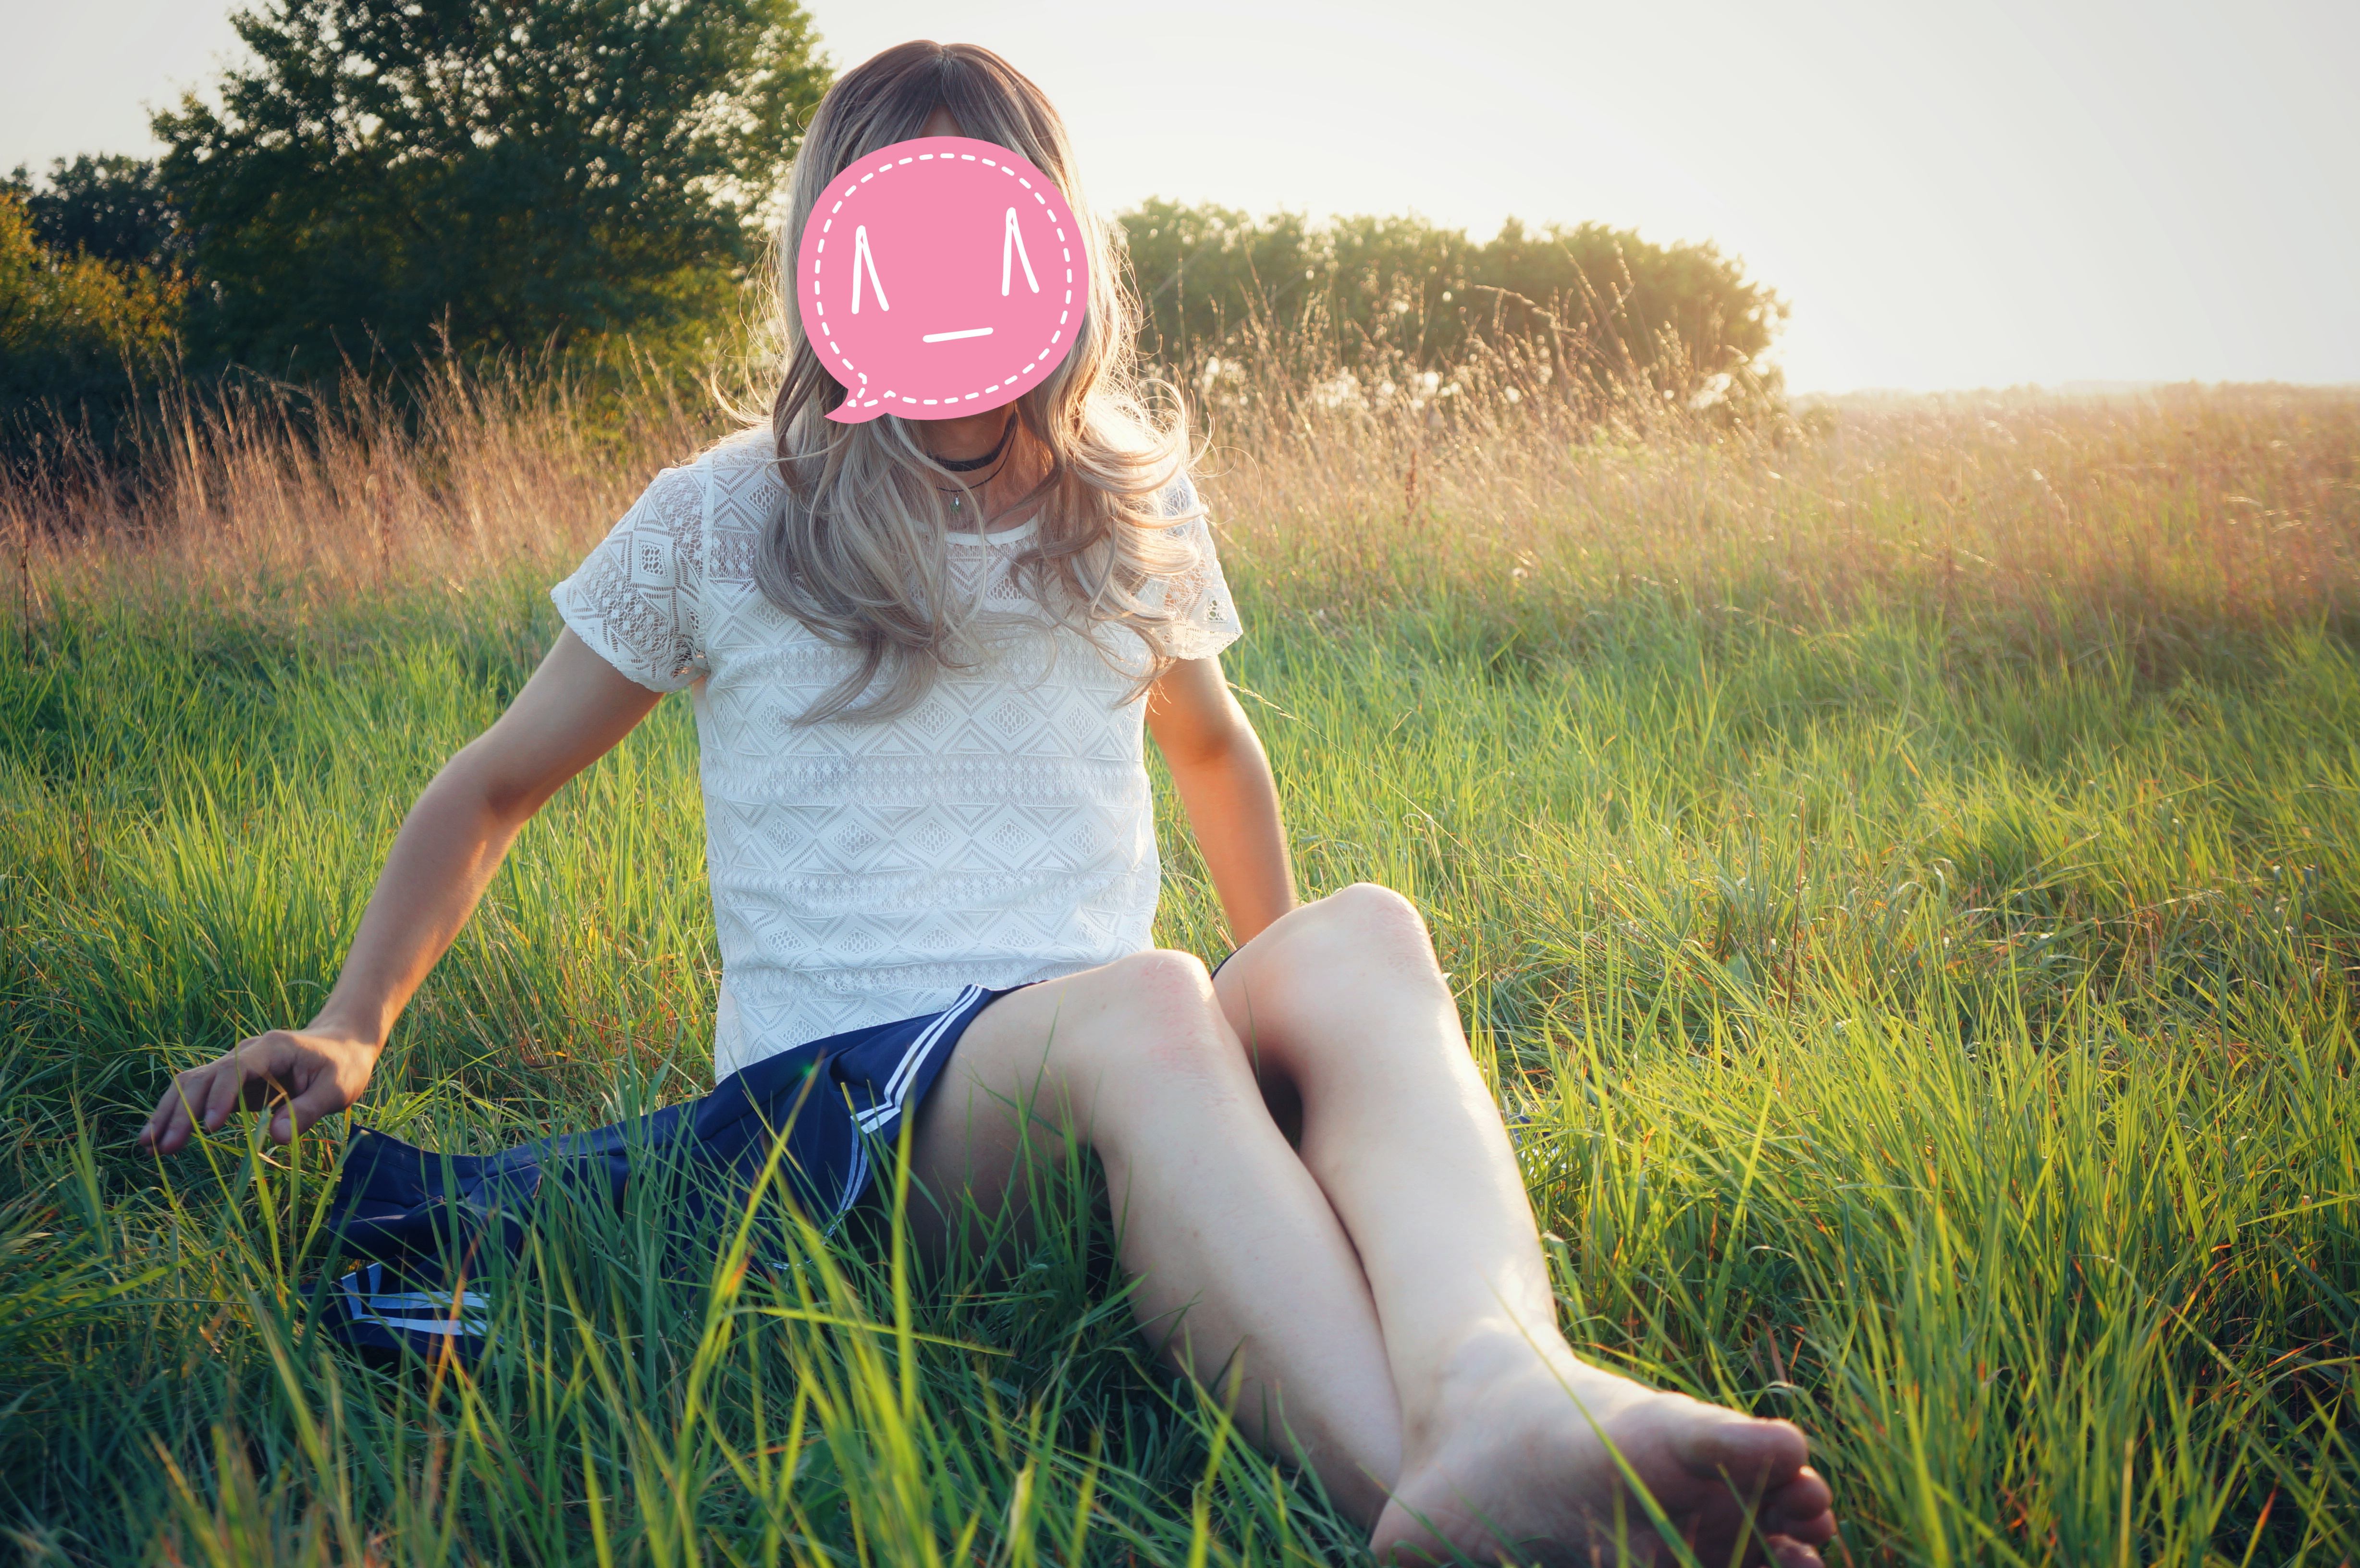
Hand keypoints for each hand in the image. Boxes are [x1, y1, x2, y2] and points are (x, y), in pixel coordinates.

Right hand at [139, 1028, 379, 1155]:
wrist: (342, 1045)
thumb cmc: (343, 1066)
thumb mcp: (337, 1088)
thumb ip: (308, 1110)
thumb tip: (274, 1138)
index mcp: (271, 1049)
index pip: (236, 1069)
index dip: (221, 1097)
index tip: (210, 1127)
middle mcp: (246, 1053)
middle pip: (203, 1078)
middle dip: (182, 1111)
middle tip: (165, 1147)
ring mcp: (235, 1067)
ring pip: (192, 1085)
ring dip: (169, 1113)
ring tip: (148, 1146)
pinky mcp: (233, 1084)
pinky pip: (199, 1096)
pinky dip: (177, 1115)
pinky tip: (159, 1138)